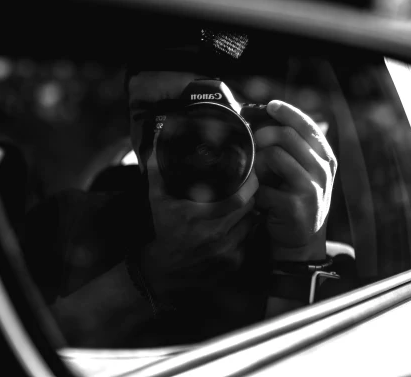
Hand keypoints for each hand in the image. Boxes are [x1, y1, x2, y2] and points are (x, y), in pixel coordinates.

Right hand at [140, 139, 259, 300]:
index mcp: (197, 218)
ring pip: (252, 223)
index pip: (238, 198)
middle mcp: (214, 237)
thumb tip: (158, 139)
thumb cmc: (165, 230)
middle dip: (252, 195)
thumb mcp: (157, 199)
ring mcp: (226, 253)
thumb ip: (158, 170)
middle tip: (251, 183)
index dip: (250, 183)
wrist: (165, 271)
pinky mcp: (233, 264)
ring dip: (251, 212)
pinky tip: (238, 223)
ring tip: (246, 201)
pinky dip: (246, 230)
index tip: (251, 171)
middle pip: (249, 209)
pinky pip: (249, 240)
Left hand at [253, 100, 336, 260]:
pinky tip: (260, 198)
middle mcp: (322, 171)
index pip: (308, 125)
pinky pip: (264, 185)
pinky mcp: (295, 206)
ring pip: (274, 156)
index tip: (270, 105)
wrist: (301, 241)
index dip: (287, 112)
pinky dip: (256, 190)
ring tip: (258, 175)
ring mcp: (311, 188)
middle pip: (286, 135)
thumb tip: (267, 115)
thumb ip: (293, 146)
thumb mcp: (303, 170)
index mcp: (325, 158)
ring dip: (258, 163)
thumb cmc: (295, 198)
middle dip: (263, 135)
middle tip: (254, 143)